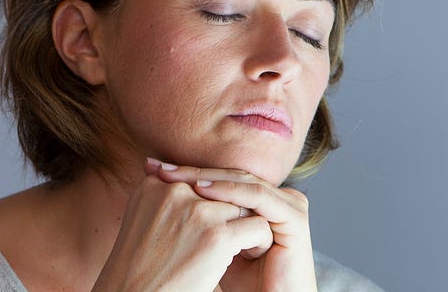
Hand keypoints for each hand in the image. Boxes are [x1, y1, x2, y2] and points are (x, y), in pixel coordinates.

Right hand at [91, 160, 275, 291]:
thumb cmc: (141, 269)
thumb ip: (168, 201)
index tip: (203, 229)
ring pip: (243, 207)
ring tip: (238, 250)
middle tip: (226, 241)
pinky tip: (249, 258)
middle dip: (228, 217)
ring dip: (244, 228)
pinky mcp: (217, 235)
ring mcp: (196, 211)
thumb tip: (200, 184)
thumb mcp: (146, 224)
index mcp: (154, 185)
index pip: (198, 181)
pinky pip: (257, 227)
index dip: (208, 205)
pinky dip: (259, 243)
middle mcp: (174, 191)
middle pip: (221, 193)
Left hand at [146, 159, 317, 291]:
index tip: (152, 170)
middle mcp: (278, 198)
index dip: (188, 174)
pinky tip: (202, 191)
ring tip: (175, 176)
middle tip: (158, 167)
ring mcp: (290, 205)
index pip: (223, 178)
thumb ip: (199, 218)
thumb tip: (159, 193)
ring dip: (207, 178)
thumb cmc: (242, 283)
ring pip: (243, 182)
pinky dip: (229, 192)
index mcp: (263, 201)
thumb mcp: (213, 244)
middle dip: (192, 172)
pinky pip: (259, 198)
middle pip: (231, 176)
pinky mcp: (295, 219)